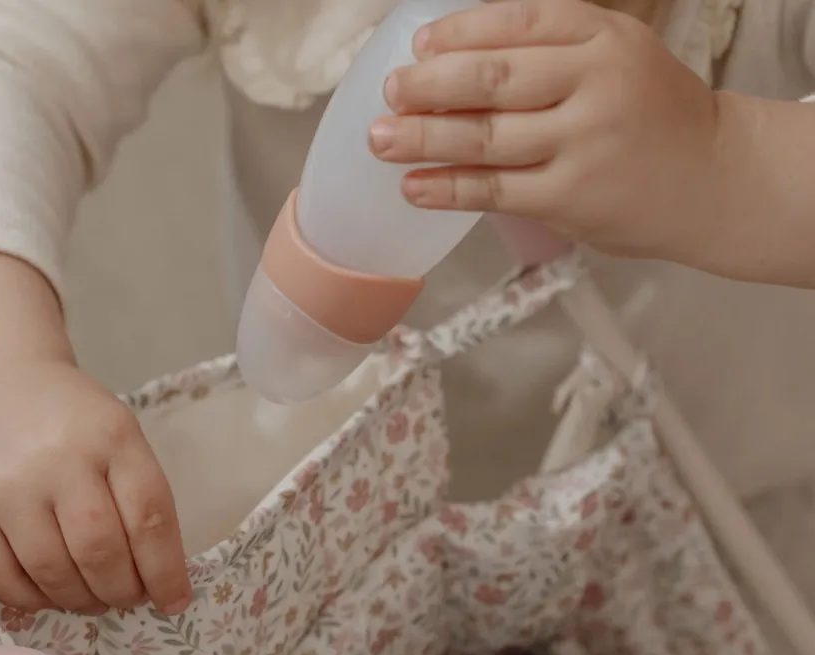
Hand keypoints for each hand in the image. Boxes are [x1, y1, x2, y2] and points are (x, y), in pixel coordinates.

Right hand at [0, 358, 190, 615]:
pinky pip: (3, 578)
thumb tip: (155, 579)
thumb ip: (139, 496)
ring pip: (53, 572)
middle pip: (100, 551)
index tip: (174, 601)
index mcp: (111, 437)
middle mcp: (57, 460)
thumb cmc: (69, 419)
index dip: (166, 571)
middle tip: (128, 599)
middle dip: (123, 591)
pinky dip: (34, 600)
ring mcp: (6, 487)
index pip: (149, 517)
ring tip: (92, 598)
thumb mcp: (119, 436)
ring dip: (81, 601)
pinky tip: (50, 593)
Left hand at [368, 0, 721, 256]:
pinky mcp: (571, 197)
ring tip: (381, 139)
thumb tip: (454, 65)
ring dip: (422, 137)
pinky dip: (447, 187)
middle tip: (391, 91)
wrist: (710, 180)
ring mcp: (582, 142)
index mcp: (603, 35)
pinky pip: (493, 189)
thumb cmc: (649, 118)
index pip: (517, 22)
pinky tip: (413, 185)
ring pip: (484, 136)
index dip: (459, 31)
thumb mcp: (614, 58)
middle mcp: (594, 82)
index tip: (420, 46)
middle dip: (429, 84)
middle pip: (491, 77)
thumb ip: (551, 54)